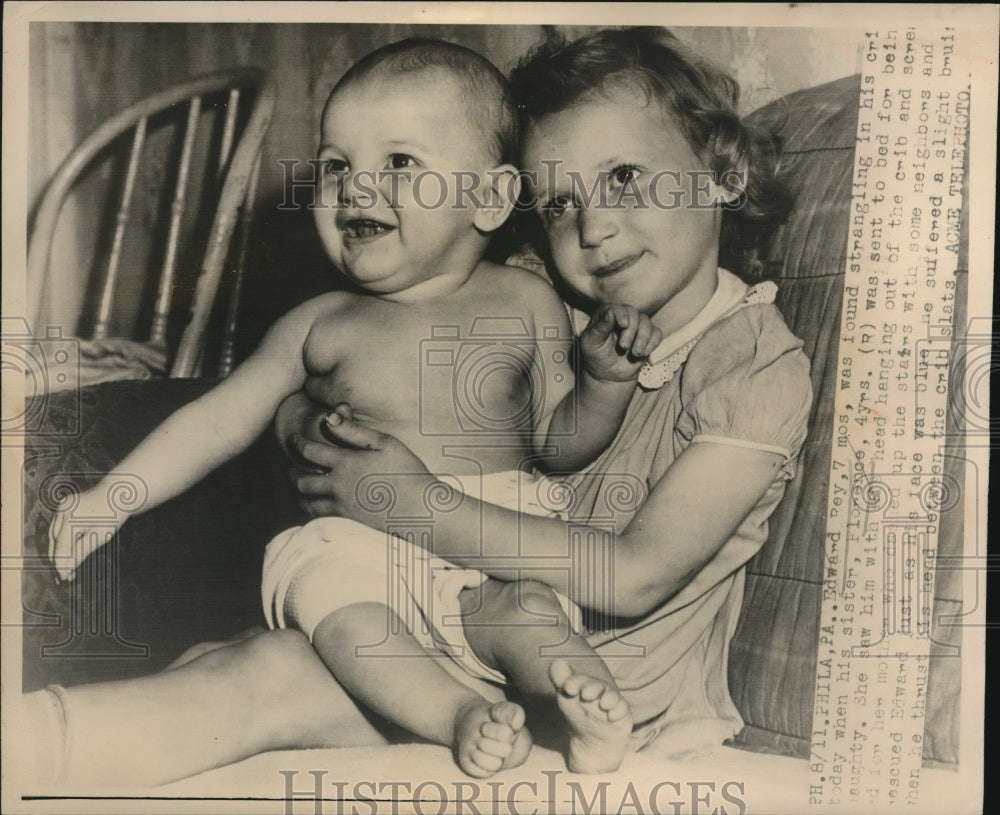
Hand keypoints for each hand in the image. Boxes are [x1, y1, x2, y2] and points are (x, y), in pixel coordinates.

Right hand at [47, 489, 121, 581]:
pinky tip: (67, 554)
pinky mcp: (63, 507)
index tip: (63, 579)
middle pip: (55, 541)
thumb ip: (82, 552)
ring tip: (65, 570)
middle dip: (59, 560)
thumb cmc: (113, 514)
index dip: (62, 564)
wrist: (118, 494)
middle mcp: (63, 510)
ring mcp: (61, 507)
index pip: (62, 546)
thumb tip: (67, 569)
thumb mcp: (101, 536)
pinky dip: (61, 541)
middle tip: (64, 578)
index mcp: (72, 516)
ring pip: (53, 535)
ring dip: (58, 552)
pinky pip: (58, 528)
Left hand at [290, 406, 436, 524]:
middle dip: (292, 473)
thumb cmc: (406, 471)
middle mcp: (337, 487)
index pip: (309, 451)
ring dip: (299, 495)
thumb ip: (354, 430)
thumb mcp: (384, 442)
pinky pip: (320, 519)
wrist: (421, 509)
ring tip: (300, 490)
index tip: (292, 439)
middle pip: (301, 481)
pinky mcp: (349, 523)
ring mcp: (342, 508)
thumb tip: (329, 417)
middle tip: (290, 470)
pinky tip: (316, 508)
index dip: (296, 443)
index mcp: (345, 463)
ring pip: (307, 503)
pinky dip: (312, 512)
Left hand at [579, 303, 662, 382]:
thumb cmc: (596, 356)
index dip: (622, 314)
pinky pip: (657, 333)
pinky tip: (643, 353)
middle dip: (631, 332)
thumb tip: (610, 312)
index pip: (617, 308)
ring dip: (643, 338)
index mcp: (606, 315)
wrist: (608, 374)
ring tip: (635, 353)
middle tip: (623, 347)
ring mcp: (636, 327)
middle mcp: (623, 318)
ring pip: (647, 323)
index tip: (623, 325)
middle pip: (634, 314)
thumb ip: (600, 327)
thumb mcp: (591, 342)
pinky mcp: (647, 338)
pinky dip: (652, 343)